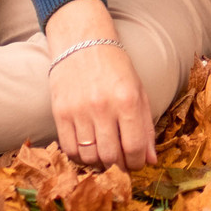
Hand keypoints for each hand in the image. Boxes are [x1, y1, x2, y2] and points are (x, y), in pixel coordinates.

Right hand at [45, 0, 153, 168]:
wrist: (82, 43)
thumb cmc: (115, 67)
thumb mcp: (138, 91)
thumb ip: (146, 126)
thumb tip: (151, 159)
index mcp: (127, 100)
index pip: (134, 147)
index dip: (138, 163)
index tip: (137, 163)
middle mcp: (102, 107)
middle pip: (111, 157)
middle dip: (120, 167)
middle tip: (122, 165)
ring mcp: (78, 111)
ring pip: (89, 156)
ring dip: (99, 164)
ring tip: (105, 156)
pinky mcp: (59, 113)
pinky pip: (69, 148)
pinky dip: (80, 156)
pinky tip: (87, 150)